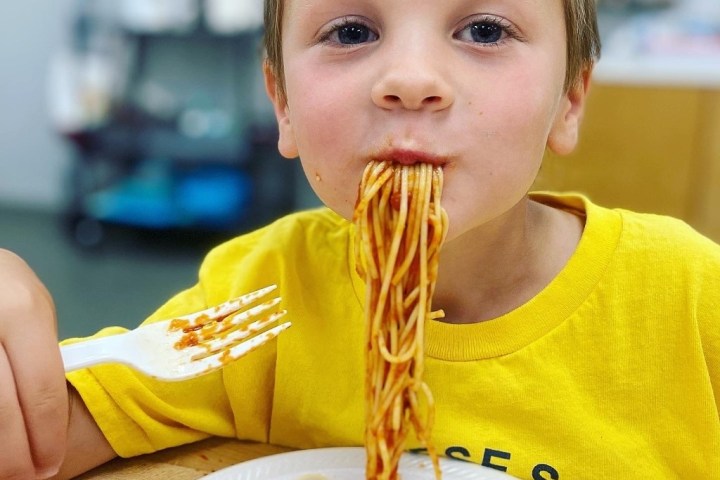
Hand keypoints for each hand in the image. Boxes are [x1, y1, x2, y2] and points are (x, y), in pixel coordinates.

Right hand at [0, 249, 66, 478]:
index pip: (40, 390)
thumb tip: (48, 415)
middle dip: (15, 457)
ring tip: (3, 469)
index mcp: (19, 311)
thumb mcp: (30, 304)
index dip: (47, 435)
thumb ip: (41, 351)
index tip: (51, 462)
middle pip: (1, 414)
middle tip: (27, 475)